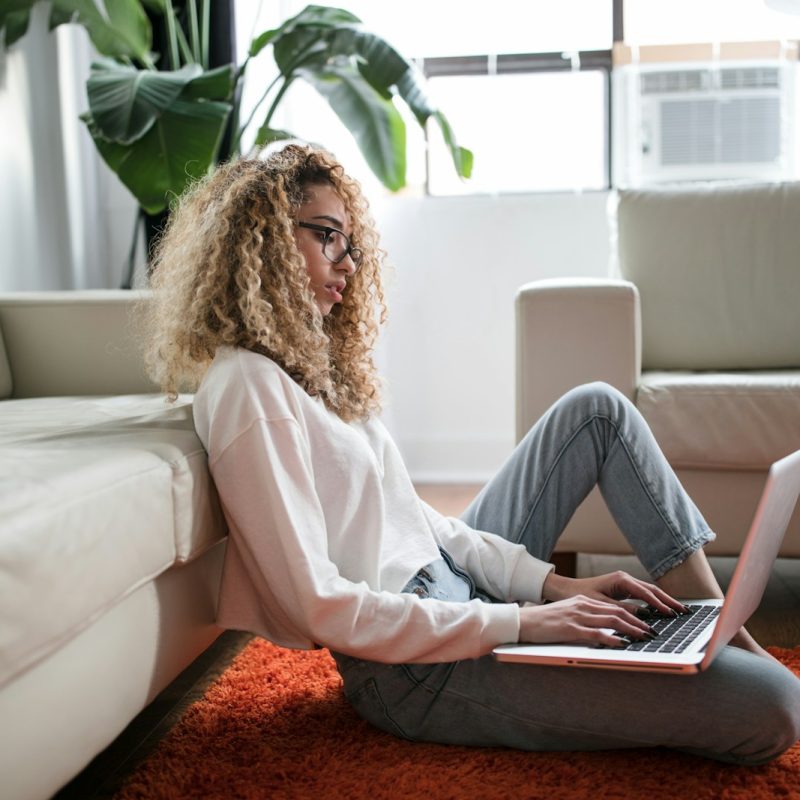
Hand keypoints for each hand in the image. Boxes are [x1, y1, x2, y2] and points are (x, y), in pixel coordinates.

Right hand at [518, 594, 656, 646]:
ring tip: (644, 637)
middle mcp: (583, 606)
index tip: (646, 624)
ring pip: (611, 621)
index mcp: (583, 601)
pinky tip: (623, 644)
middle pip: (617, 612)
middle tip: (653, 632)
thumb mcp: (568, 614)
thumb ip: (585, 618)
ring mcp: (577, 616)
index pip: (614, 607)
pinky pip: (596, 633)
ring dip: (631, 630)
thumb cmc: (545, 621)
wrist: (524, 621)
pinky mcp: (570, 629)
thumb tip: (605, 629)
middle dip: (638, 622)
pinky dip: (612, 638)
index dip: (633, 615)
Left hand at [542, 570, 687, 615]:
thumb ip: (622, 610)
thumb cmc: (581, 595)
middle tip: (684, 612)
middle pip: (652, 590)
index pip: (646, 593)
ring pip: (650, 592)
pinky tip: (664, 610)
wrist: (568, 589)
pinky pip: (644, 595)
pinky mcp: (624, 588)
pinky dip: (655, 602)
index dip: (659, 604)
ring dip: (664, 601)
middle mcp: (625, 578)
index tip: (671, 614)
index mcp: (621, 580)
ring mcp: (626, 582)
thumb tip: (643, 617)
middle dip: (669, 600)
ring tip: (679, 611)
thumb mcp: (601, 604)